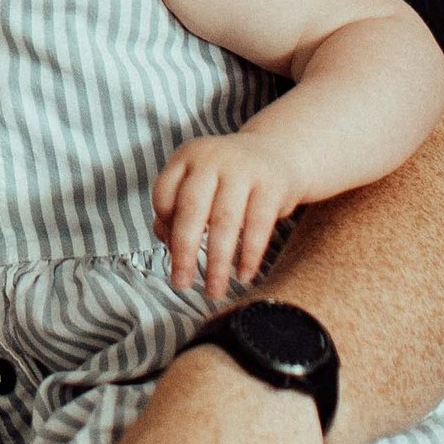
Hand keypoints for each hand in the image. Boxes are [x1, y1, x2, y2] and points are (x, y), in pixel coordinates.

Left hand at [153, 131, 297, 304]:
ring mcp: (243, 169)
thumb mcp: (199, 181)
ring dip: (217, 263)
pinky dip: (249, 256)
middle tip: (181, 284)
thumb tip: (166, 241)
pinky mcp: (271, 185)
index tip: (171, 252)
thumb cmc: (229, 177)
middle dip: (184, 252)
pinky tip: (243, 276)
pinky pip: (258, 227)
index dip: (165, 226)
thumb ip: (177, 207)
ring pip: (224, 223)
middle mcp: (212, 159)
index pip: (164, 195)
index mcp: (187, 156)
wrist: (280, 152)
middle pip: (190, 210)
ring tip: (214, 290)